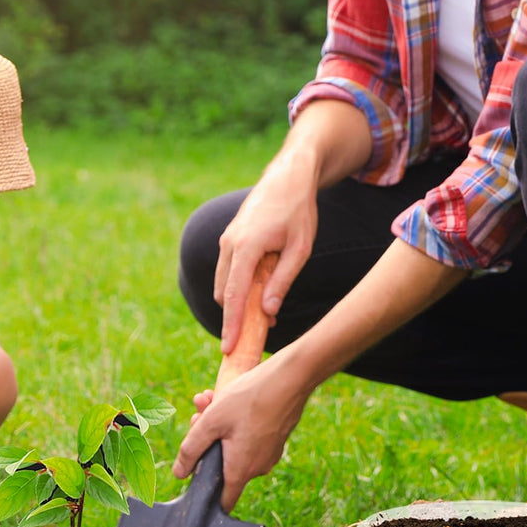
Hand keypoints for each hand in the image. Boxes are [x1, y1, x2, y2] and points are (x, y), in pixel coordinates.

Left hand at [172, 350, 311, 512]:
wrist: (291, 378)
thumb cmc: (250, 398)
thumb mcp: (211, 420)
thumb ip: (191, 449)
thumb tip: (179, 473)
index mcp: (241, 470)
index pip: (223, 501)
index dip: (206, 493)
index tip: (196, 470)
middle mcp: (259, 467)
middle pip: (224, 465)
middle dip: (207, 441)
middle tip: (199, 413)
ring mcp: (271, 452)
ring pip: (236, 446)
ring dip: (220, 427)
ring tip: (212, 398)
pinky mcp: (277, 437)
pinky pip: (251, 437)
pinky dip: (238, 423)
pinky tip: (232, 399)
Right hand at [216, 161, 318, 354]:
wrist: (288, 177)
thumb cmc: (298, 211)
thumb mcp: (299, 249)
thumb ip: (282, 281)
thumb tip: (267, 312)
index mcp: (246, 246)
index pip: (234, 295)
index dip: (231, 324)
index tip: (228, 348)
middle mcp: (229, 243)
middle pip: (226, 293)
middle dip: (237, 317)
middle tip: (258, 336)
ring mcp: (226, 239)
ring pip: (226, 283)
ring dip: (240, 301)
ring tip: (267, 313)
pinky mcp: (230, 238)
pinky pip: (230, 270)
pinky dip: (240, 286)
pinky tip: (263, 292)